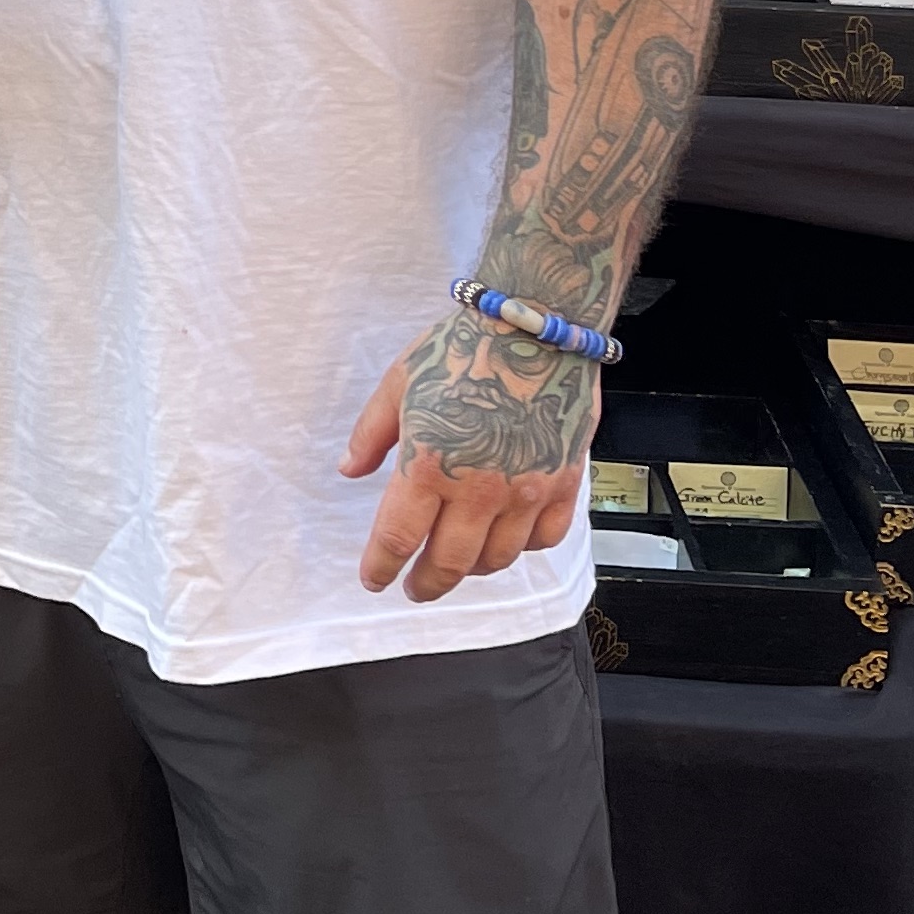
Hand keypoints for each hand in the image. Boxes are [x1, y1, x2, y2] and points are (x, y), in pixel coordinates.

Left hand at [340, 304, 594, 602]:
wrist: (533, 325)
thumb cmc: (466, 347)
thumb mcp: (399, 383)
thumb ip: (371, 435)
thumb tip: (349, 469)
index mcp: (430, 464)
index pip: (398, 538)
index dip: (381, 567)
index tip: (375, 579)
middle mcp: (479, 487)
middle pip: (448, 562)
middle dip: (426, 583)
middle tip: (415, 587)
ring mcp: (526, 490)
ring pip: (497, 559)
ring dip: (472, 570)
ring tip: (458, 563)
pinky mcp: (564, 483)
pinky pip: (545, 538)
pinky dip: (524, 548)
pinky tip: (509, 539)